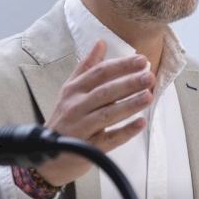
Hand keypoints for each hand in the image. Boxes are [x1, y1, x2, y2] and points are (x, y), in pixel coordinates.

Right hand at [34, 40, 154, 186]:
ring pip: (107, 114)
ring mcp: (81, 128)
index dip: (121, 66)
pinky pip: (109, 139)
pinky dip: (125, 132)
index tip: (141, 60)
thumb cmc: (65, 118)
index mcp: (73, 90)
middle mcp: (75, 107)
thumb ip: (87, 67)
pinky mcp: (88, 148)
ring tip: (149, 96)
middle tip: (149, 77)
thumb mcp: (71, 90)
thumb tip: (101, 42)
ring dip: (129, 105)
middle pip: (105, 92)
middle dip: (128, 83)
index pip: (99, 73)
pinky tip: (141, 124)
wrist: (49, 156)